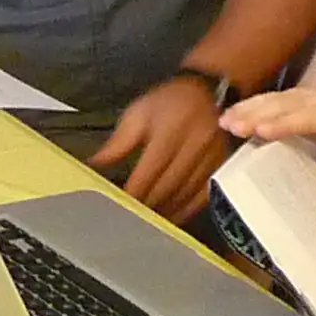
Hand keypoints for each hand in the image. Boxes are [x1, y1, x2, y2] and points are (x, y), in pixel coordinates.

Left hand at [90, 75, 230, 217]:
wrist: (206, 92)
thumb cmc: (168, 103)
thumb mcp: (138, 114)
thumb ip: (117, 143)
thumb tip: (93, 166)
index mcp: (170, 131)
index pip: (149, 171)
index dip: (135, 193)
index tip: (120, 208)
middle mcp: (194, 145)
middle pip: (168, 187)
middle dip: (148, 207)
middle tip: (130, 222)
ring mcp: (211, 158)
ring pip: (186, 195)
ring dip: (166, 212)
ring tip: (148, 223)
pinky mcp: (222, 166)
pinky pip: (204, 196)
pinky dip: (186, 210)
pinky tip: (172, 217)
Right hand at [219, 87, 315, 183]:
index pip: (315, 117)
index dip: (289, 122)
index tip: (262, 131)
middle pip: (291, 105)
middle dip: (260, 114)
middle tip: (232, 127)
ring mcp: (314, 95)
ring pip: (280, 98)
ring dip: (251, 108)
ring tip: (225, 121)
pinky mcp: (303, 97)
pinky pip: (277, 98)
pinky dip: (254, 105)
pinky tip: (234, 113)